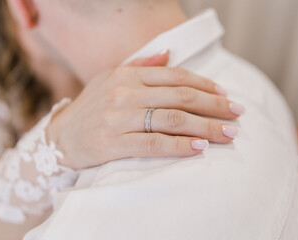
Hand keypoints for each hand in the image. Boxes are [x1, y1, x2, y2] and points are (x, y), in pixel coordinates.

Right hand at [48, 51, 244, 169]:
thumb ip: (140, 65)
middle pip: (181, 96)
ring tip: (228, 133)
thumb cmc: (90, 108)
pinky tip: (200, 148)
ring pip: (172, 119)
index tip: (225, 95)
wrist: (59, 138)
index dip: (205, 84)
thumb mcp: (109, 79)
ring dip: (205, 127)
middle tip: (237, 114)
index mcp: (127, 75)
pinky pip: (154, 143)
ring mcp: (118, 118)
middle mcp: (124, 93)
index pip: (175, 76)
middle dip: (214, 106)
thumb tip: (169, 54)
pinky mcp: (113, 143)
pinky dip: (179, 145)